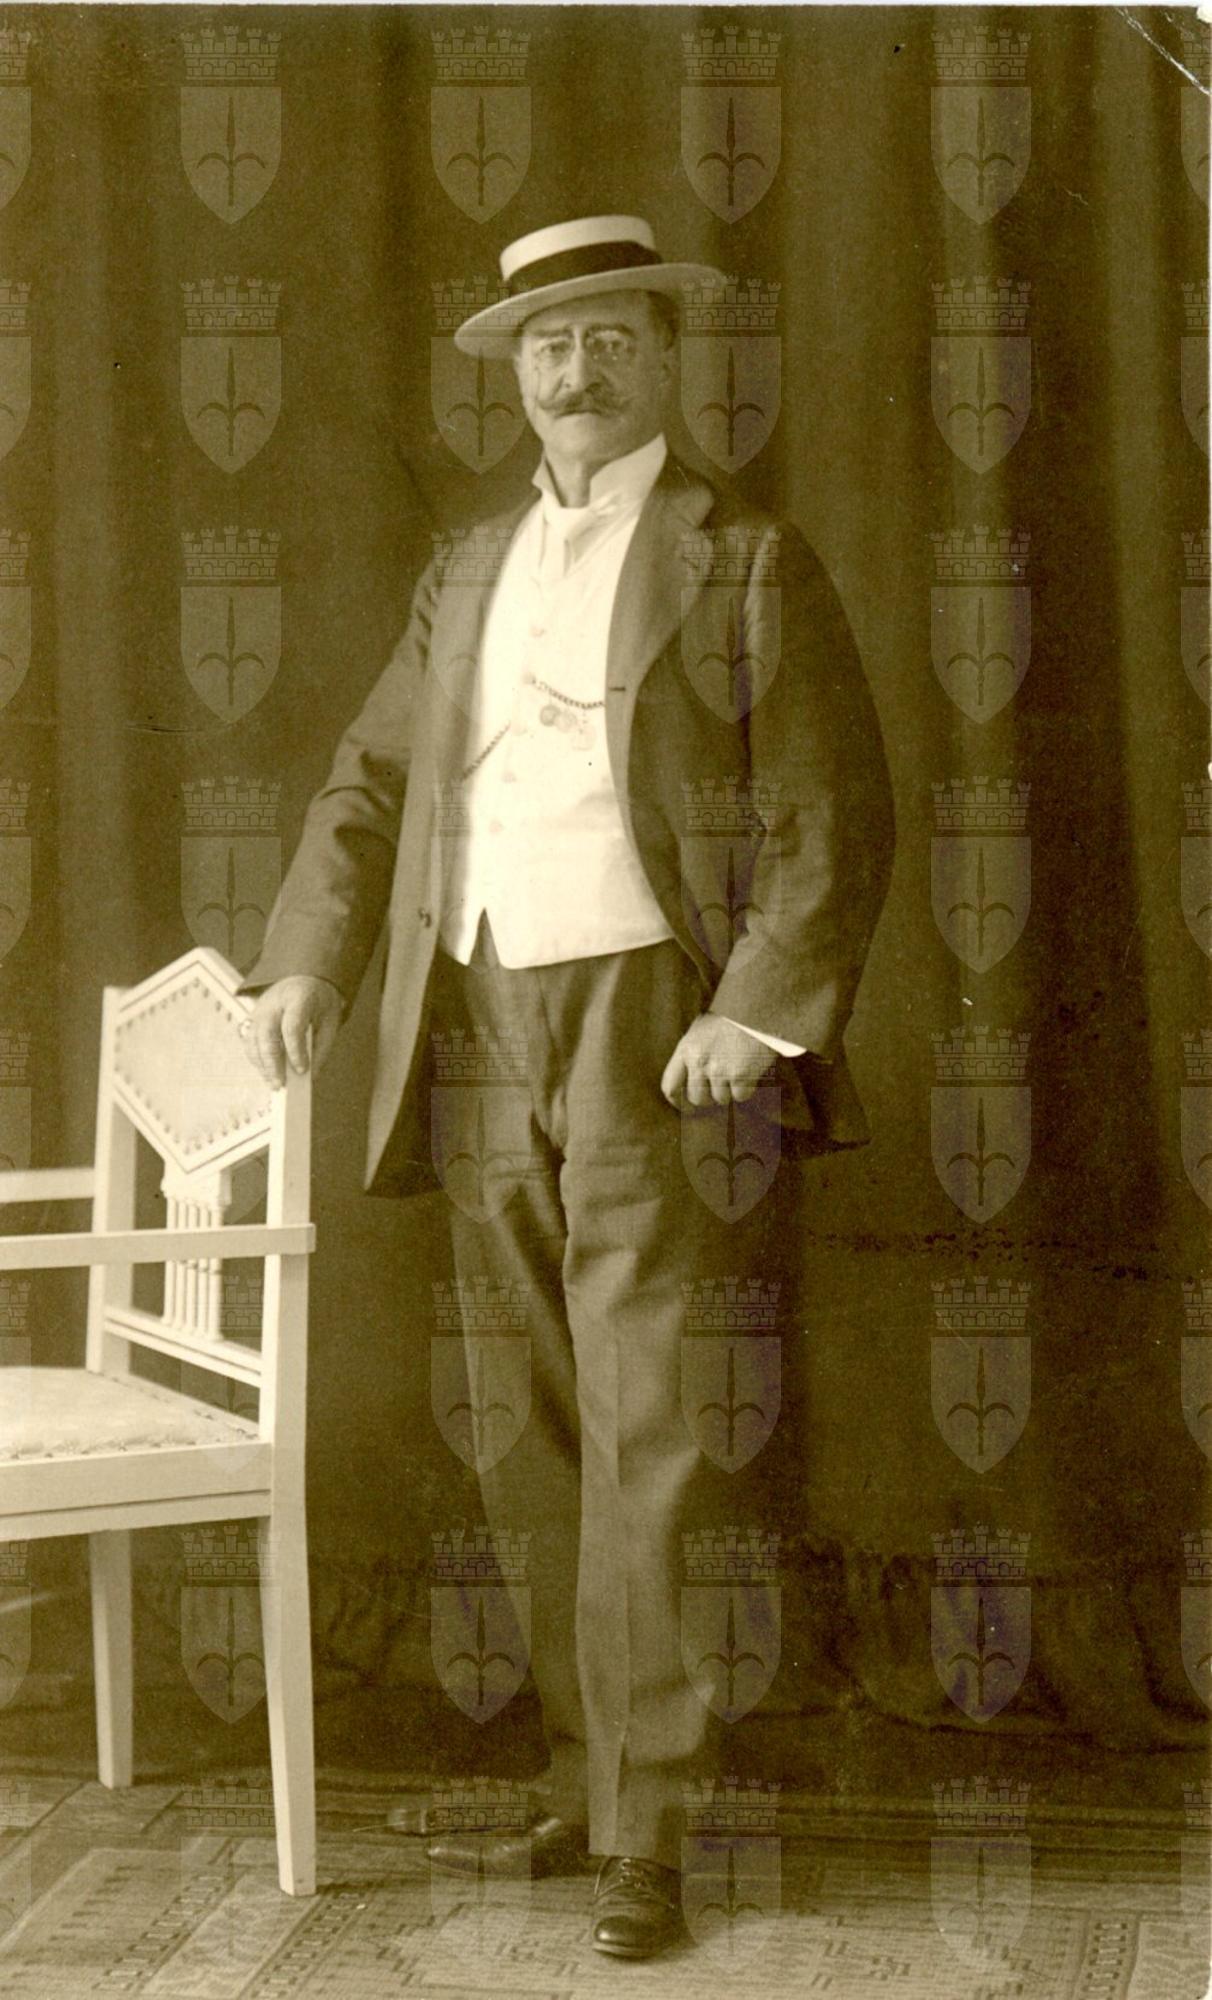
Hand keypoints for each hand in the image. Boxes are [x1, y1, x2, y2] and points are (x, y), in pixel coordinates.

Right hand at [244, 975, 342, 1088]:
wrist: (305, 979)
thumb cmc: (319, 1002)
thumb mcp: (330, 1021)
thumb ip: (321, 1048)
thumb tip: (310, 1076)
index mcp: (299, 998)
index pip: (292, 1026)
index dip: (296, 1051)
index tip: (302, 1070)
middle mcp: (274, 1003)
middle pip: (266, 1034)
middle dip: (272, 1063)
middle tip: (280, 1084)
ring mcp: (260, 1010)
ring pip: (253, 1040)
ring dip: (262, 1065)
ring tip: (274, 1083)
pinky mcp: (252, 1018)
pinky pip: (250, 1042)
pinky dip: (257, 1060)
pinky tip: (268, 1073)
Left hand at [660, 1014, 775, 1108]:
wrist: (757, 1008)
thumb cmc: (730, 1018)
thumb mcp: (700, 1031)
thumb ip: (691, 1054)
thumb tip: (687, 1083)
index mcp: (686, 1049)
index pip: (670, 1086)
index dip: (678, 1101)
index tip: (687, 1106)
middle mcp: (699, 1062)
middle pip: (697, 1098)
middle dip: (709, 1098)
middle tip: (720, 1087)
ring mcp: (720, 1070)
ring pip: (721, 1099)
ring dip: (730, 1090)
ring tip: (738, 1069)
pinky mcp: (740, 1076)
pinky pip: (740, 1096)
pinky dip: (747, 1088)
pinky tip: (750, 1070)